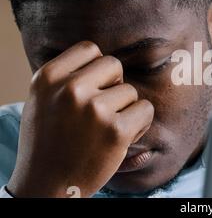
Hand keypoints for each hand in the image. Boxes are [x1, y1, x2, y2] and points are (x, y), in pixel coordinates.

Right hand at [7, 41, 153, 197]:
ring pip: (130, 91)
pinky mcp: (116, 130)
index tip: (93, 88)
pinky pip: (145, 109)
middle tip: (103, 110)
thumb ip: (66, 76)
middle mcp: (70, 89)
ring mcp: (94, 109)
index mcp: (48, 77)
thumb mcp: (43, 99)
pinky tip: (123, 137)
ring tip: (108, 129)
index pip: (89, 49)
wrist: (46, 185)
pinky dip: (140, 123)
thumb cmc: (49, 141)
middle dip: (114, 85)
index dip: (97, 69)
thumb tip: (100, 57)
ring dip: (126, 108)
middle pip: (114, 65)